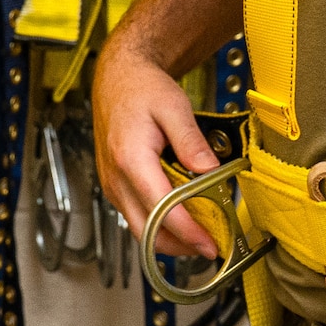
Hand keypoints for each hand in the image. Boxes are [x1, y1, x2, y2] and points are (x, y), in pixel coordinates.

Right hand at [92, 41, 219, 257]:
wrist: (118, 78)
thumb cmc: (142, 88)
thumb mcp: (174, 106)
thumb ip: (191, 141)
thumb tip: (210, 171)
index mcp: (130, 158)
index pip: (161, 209)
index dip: (189, 232)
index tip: (213, 243)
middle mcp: (116, 178)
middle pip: (147, 231)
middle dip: (181, 246)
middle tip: (213, 247)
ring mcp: (112, 185)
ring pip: (140, 230)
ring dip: (171, 240)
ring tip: (202, 237)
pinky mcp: (115, 187)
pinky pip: (136, 217)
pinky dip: (159, 227)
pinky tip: (182, 221)